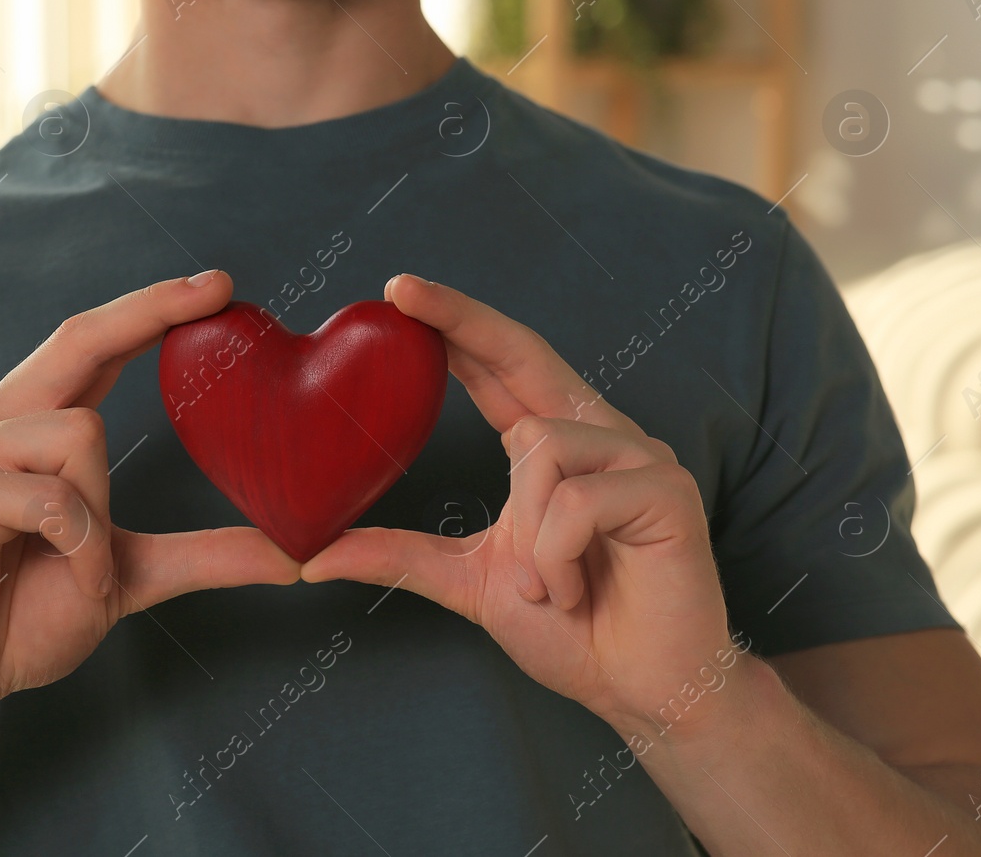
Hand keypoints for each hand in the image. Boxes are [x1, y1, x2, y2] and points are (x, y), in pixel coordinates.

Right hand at [0, 271, 299, 730]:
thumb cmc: (21, 617)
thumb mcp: (129, 575)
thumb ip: (205, 554)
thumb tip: (294, 555)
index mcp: (30, 425)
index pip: (94, 346)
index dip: (152, 310)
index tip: (219, 286)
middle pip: (78, 338)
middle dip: (151, 309)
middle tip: (220, 287)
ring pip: (79, 432)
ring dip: (99, 518)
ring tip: (78, 570)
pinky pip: (54, 498)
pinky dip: (79, 549)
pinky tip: (63, 579)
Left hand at [302, 274, 734, 737]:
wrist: (643, 690)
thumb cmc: (571, 630)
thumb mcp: (468, 582)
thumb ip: (400, 556)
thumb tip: (312, 556)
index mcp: (554, 447)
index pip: (499, 367)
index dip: (455, 324)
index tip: (397, 292)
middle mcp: (599, 435)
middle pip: (525, 352)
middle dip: (462, 318)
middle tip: (399, 291)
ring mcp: (639, 456)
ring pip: (539, 447)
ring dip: (527, 536)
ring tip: (545, 587)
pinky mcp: (668, 489)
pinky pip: (575, 499)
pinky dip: (555, 558)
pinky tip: (573, 592)